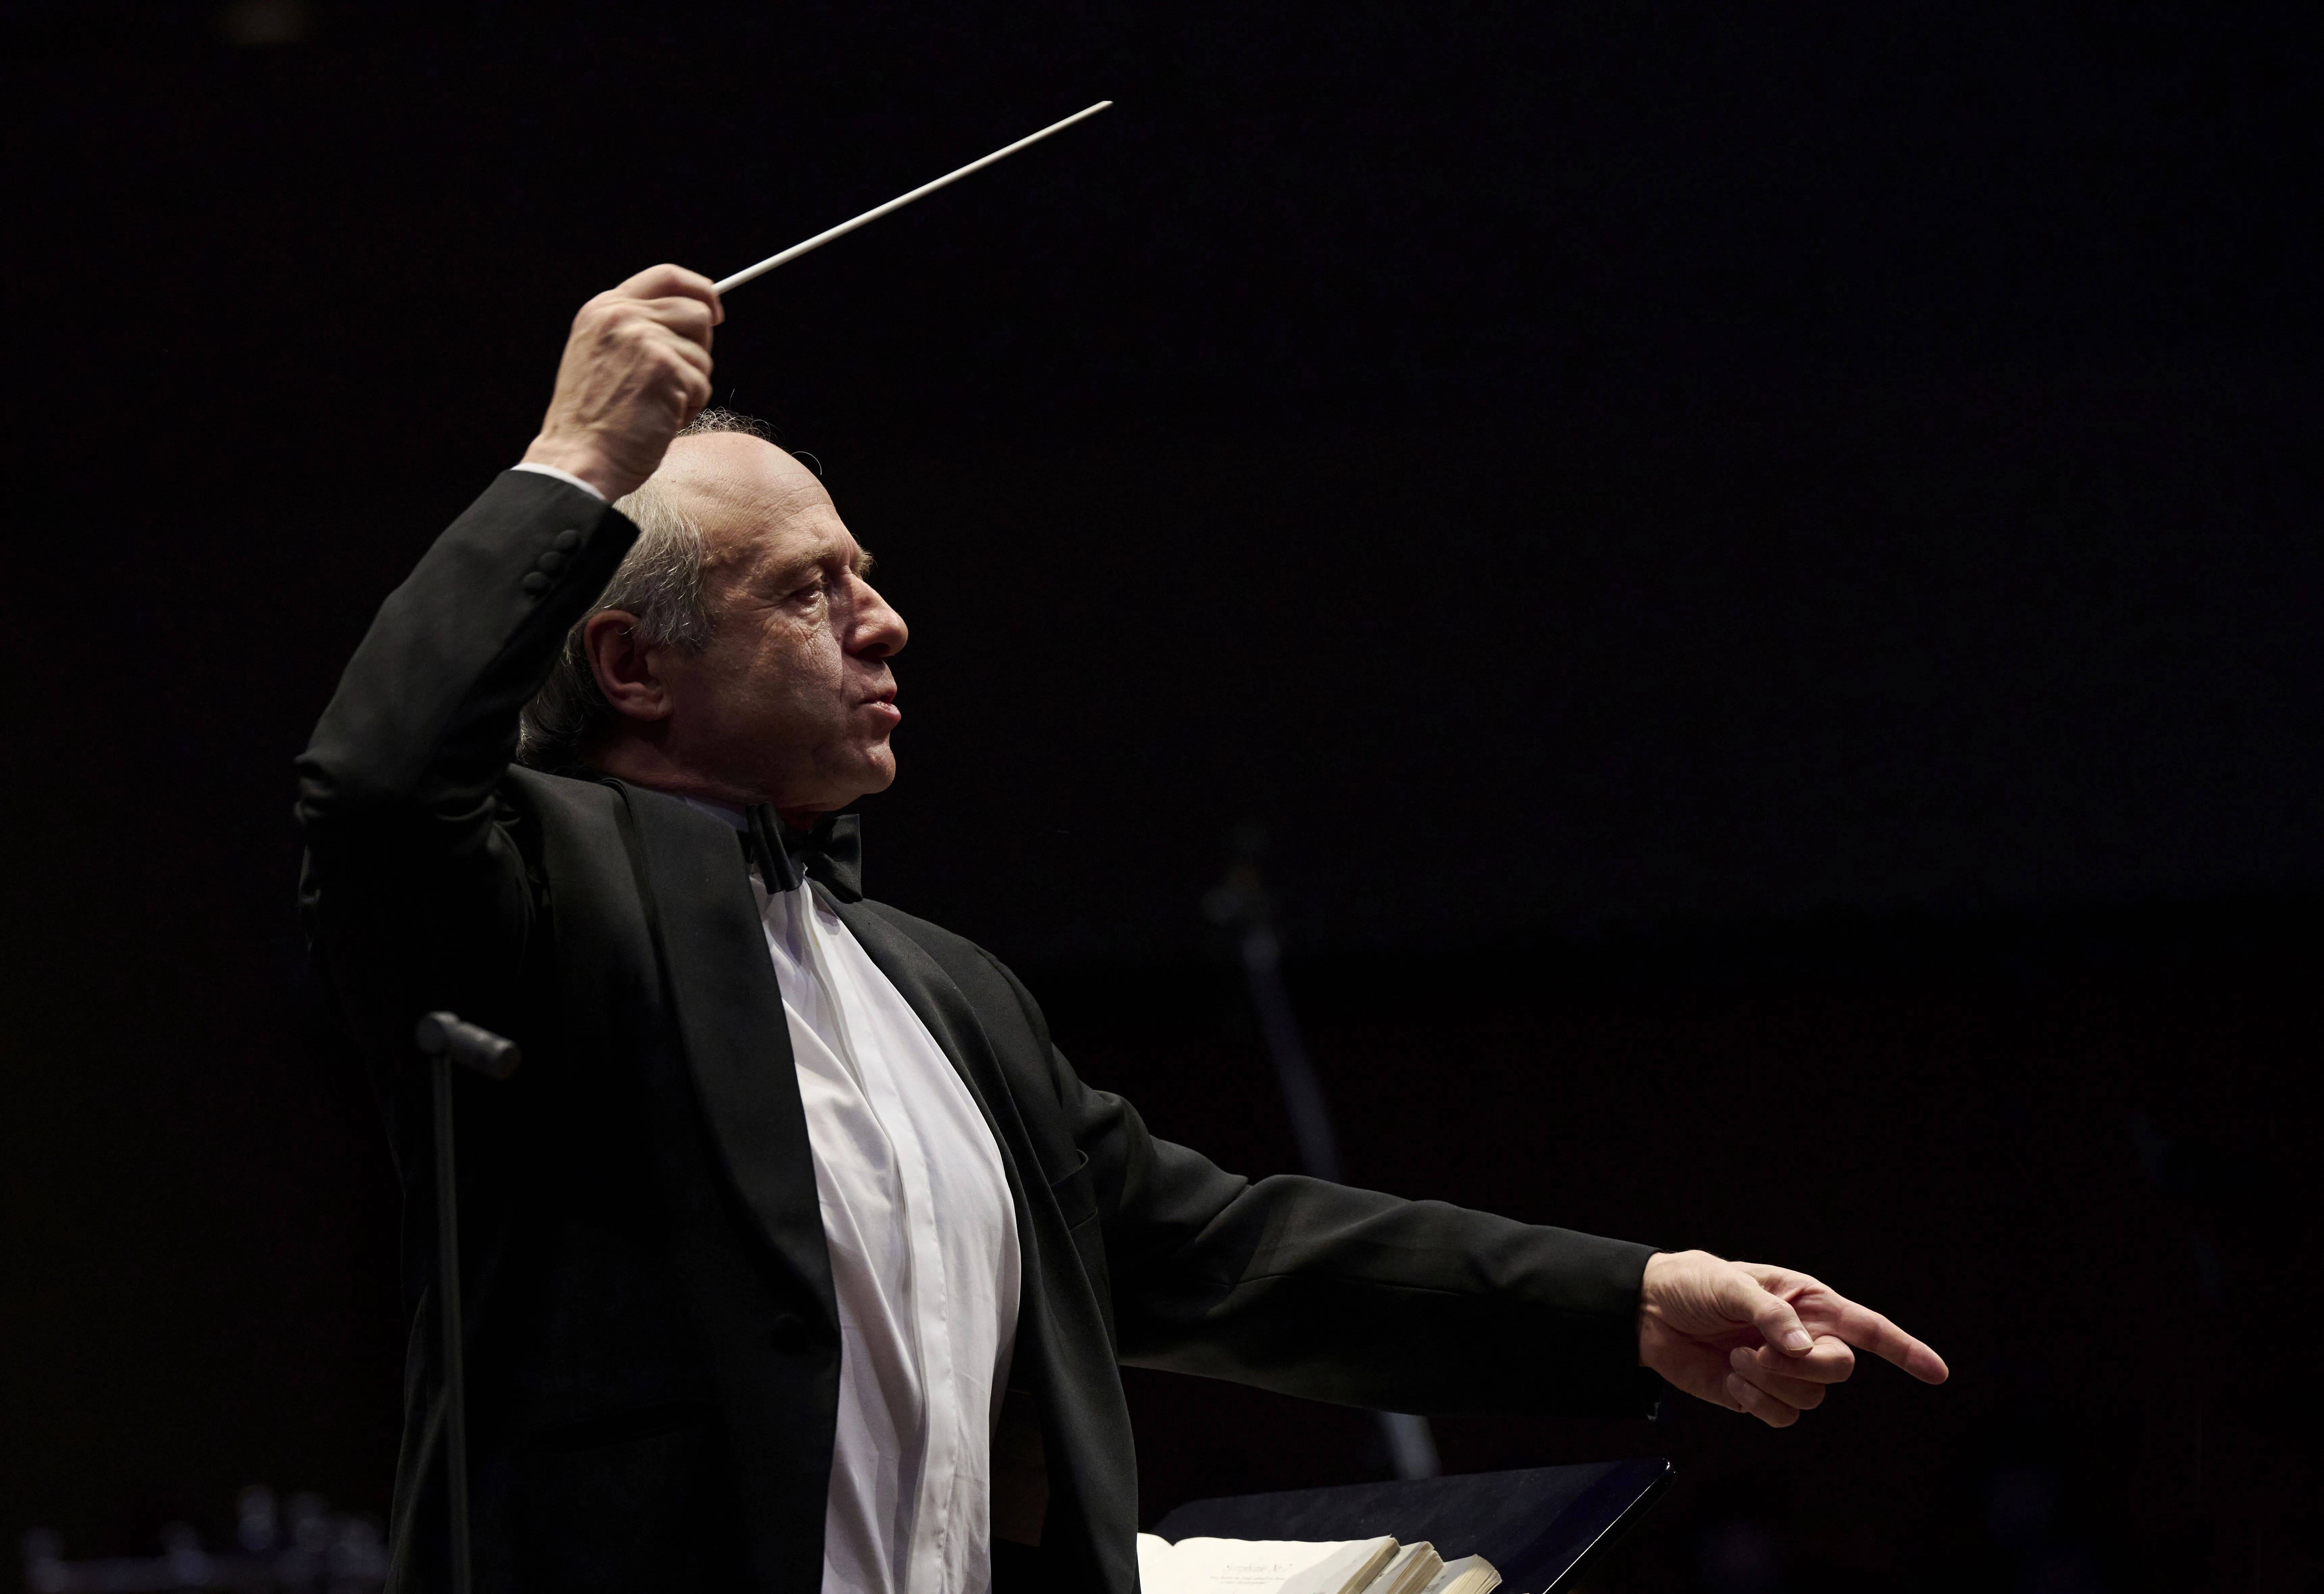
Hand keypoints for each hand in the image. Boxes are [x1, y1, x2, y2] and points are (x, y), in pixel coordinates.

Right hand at [520, 264, 723, 500]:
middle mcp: (621, 315)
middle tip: (674, 382)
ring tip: (656, 405)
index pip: (666, 276)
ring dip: (692, 385)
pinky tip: (660, 419)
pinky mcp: (664, 367)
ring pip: (703, 353)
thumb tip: (695, 317)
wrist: (577, 458)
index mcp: (604, 309)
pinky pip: (703, 384)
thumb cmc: (594, 421)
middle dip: (697, 350)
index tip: (715, 311)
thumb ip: (637, 330)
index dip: (700, 289)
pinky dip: (690, 408)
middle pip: (696, 312)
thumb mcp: (603, 356)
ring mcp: (643, 338)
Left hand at [1637, 1249, 1947, 1426]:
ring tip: (1736, 1359)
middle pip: (1840, 1369)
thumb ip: (1769, 1314)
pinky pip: (1782, 1416)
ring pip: (1811, 1397)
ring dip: (1771, 1383)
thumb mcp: (1729, 1285)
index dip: (1905, 1349)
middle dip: (1805, 1367)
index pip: (1868, 1328)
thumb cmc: (1692, 1285)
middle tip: (1760, 1351)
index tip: (1936, 1372)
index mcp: (1807, 1302)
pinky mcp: (1759, 1395)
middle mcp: (1803, 1337)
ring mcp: (1783, 1370)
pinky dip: (1757, 1403)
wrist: (1649, 1312)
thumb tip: (1803, 1347)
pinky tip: (1731, 1381)